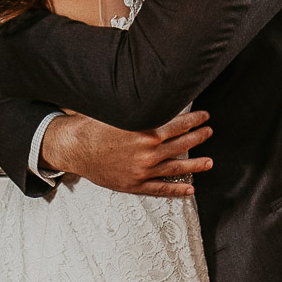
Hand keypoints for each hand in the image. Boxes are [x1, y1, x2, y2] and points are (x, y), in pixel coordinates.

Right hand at [41, 110, 212, 197]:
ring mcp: (142, 171)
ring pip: (176, 168)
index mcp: (146, 131)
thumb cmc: (92, 126)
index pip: (179, 125)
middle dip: (198, 138)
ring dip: (195, 165)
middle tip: (208, 132)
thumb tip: (156, 92)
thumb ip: (139, 105)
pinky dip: (176, 190)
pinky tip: (190, 189)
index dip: (194, 120)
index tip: (204, 117)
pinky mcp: (134, 184)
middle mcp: (148, 152)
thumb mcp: (118, 109)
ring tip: (209, 162)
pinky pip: (160, 188)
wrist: (72, 148)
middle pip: (182, 145)